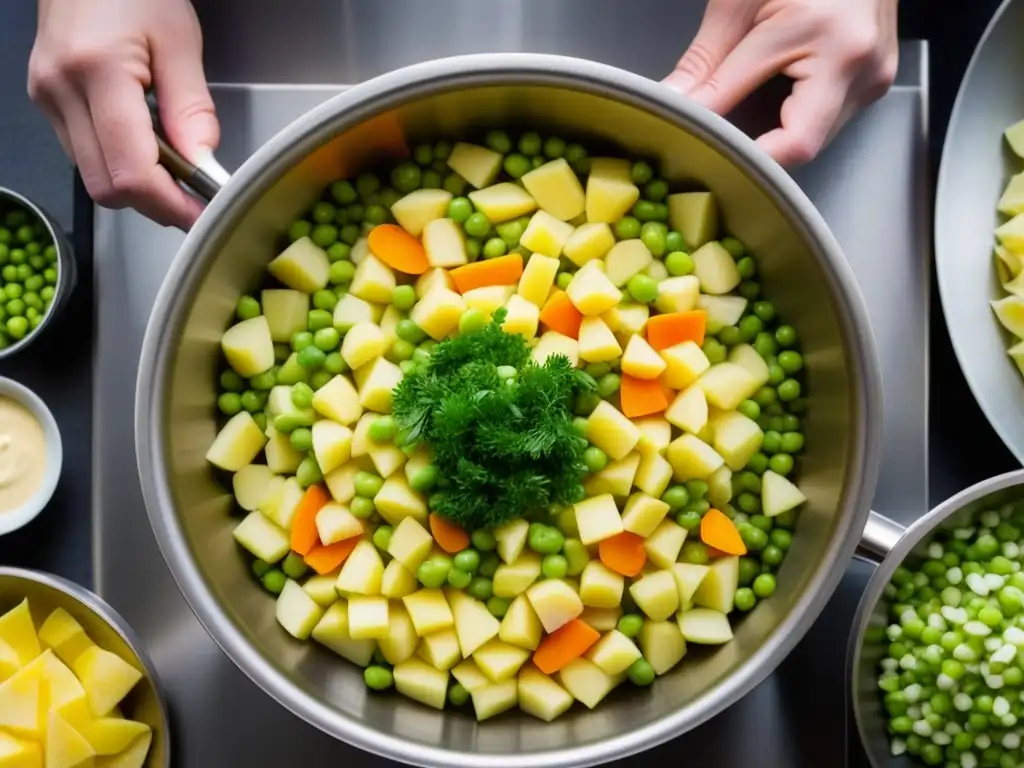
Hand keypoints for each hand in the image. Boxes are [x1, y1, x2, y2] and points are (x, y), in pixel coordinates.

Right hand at [28, 0, 218, 228]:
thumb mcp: (180, 41)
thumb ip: (192, 109)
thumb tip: (204, 165)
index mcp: (96, 71)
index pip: (131, 171)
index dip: (170, 204)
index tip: (202, 214)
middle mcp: (60, 90)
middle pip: (107, 186)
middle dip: (155, 203)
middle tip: (194, 198)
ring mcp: (47, 98)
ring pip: (94, 177)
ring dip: (138, 185)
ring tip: (175, 165)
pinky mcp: (47, 101)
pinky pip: (84, 155)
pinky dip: (120, 163)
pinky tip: (146, 144)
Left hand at [664, 0, 897, 166]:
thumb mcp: (738, 1)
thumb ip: (705, 61)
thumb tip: (674, 103)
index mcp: (832, 41)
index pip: (791, 138)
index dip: (748, 155)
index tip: (710, 153)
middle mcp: (863, 65)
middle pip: (804, 145)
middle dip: (759, 146)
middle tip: (718, 139)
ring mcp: (876, 74)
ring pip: (816, 137)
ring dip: (776, 131)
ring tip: (745, 109)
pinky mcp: (876, 78)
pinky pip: (828, 117)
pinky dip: (794, 115)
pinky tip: (774, 95)